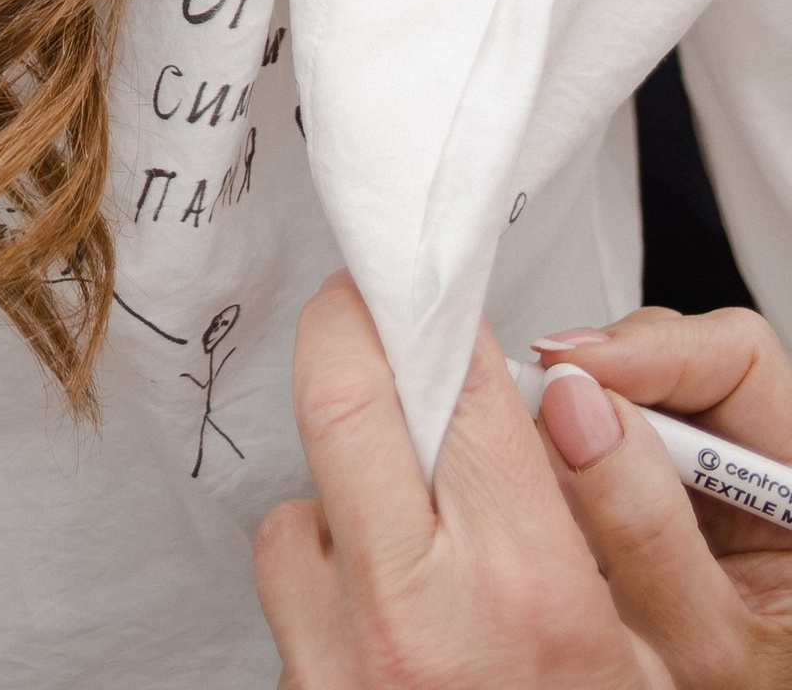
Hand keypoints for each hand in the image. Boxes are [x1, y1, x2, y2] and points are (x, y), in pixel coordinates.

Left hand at [258, 275, 791, 689]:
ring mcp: (340, 674)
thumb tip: (557, 397)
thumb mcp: (659, 655)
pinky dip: (323, 590)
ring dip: (339, 502)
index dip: (437, 321)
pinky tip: (381, 623)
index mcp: (530, 602)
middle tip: (366, 320)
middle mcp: (419, 628)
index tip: (425, 293)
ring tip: (406, 539)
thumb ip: (607, 516)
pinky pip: (286, 600)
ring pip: (296, 510)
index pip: (460, 389)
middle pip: (339, 399)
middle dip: (351, 340)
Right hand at [527, 306, 791, 678]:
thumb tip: (577, 408)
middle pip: (680, 358)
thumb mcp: (705, 647)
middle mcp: (757, 468)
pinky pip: (606, 436)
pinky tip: (553, 483)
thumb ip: (649, 532)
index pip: (738, 356)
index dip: (653, 348)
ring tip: (545, 455)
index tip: (572, 370)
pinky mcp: (661, 493)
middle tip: (541, 399)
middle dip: (605, 376)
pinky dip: (570, 451)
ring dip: (581, 415)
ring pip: (636, 391)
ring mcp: (709, 479)